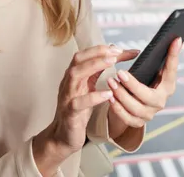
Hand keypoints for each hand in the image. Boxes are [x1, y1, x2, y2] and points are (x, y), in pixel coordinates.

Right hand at [34, 44, 137, 167]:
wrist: (63, 135)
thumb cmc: (78, 110)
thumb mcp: (88, 86)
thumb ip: (97, 70)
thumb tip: (112, 52)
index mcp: (74, 75)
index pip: (85, 54)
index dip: (101, 49)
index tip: (120, 49)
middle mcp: (69, 82)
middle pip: (78, 59)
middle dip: (97, 52)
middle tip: (116, 52)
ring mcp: (67, 96)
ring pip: (75, 75)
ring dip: (94, 66)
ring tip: (112, 63)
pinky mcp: (70, 112)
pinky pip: (79, 102)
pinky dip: (94, 96)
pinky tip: (108, 93)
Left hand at [107, 37, 181, 127]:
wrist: (134, 105)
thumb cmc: (143, 81)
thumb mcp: (149, 70)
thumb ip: (157, 57)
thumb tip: (173, 38)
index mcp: (167, 87)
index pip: (172, 70)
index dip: (173, 56)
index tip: (175, 39)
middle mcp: (160, 102)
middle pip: (148, 96)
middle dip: (132, 85)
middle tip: (119, 72)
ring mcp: (149, 114)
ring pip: (135, 108)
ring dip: (121, 95)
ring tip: (110, 82)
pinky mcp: (137, 122)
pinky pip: (127, 118)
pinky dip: (117, 108)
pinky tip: (110, 97)